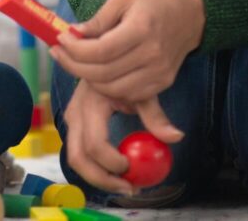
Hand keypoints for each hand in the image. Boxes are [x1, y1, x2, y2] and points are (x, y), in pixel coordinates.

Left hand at [51, 0, 204, 103]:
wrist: (191, 16)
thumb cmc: (153, 2)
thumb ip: (98, 19)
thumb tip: (73, 33)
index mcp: (141, 29)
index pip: (100, 51)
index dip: (74, 49)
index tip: (60, 39)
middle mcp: (152, 55)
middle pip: (102, 73)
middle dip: (73, 65)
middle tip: (59, 53)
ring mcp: (159, 73)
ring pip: (112, 89)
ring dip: (87, 79)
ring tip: (74, 62)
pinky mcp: (162, 84)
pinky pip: (128, 95)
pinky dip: (107, 89)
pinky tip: (95, 73)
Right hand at [62, 80, 182, 194]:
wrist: (104, 59)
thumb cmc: (125, 74)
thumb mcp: (142, 92)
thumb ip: (156, 116)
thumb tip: (175, 136)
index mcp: (90, 104)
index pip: (94, 144)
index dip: (112, 163)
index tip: (132, 168)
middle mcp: (75, 114)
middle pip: (78, 158)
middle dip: (102, 179)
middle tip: (129, 188)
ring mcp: (71, 121)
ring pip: (75, 159)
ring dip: (98, 177)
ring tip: (125, 183)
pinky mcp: (74, 126)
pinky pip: (79, 153)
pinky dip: (96, 168)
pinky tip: (116, 171)